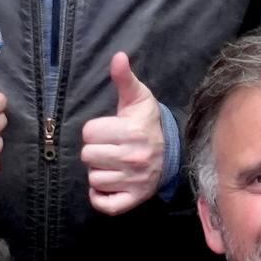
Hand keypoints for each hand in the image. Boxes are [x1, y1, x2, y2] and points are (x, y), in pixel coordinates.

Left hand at [77, 51, 164, 214]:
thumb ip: (124, 78)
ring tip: (112, 163)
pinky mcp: (133, 199)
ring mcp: (133, 181)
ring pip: (93, 178)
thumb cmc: (148, 122)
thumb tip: (118, 56)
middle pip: (87, 156)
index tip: (108, 130)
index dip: (95, 131)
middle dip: (95, 151)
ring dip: (98, 171)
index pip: (89, 133)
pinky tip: (106, 183)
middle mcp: (132, 158)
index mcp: (131, 132)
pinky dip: (100, 196)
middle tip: (110, 147)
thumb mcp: (138, 98)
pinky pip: (105, 204)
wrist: (173, 151)